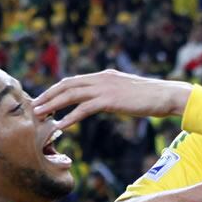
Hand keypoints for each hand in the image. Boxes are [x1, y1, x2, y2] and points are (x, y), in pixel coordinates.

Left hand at [32, 69, 192, 128]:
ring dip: (52, 105)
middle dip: (48, 95)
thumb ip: (115, 94)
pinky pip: (83, 109)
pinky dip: (69, 117)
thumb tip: (108, 101)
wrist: (167, 95)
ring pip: (70, 95)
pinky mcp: (109, 100)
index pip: (74, 80)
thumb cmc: (152, 97)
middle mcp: (101, 78)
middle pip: (67, 85)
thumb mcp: (129, 92)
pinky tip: (60, 125)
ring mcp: (104, 88)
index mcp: (105, 75)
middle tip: (34, 107)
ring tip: (39, 115)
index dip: (57, 90)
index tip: (46, 99)